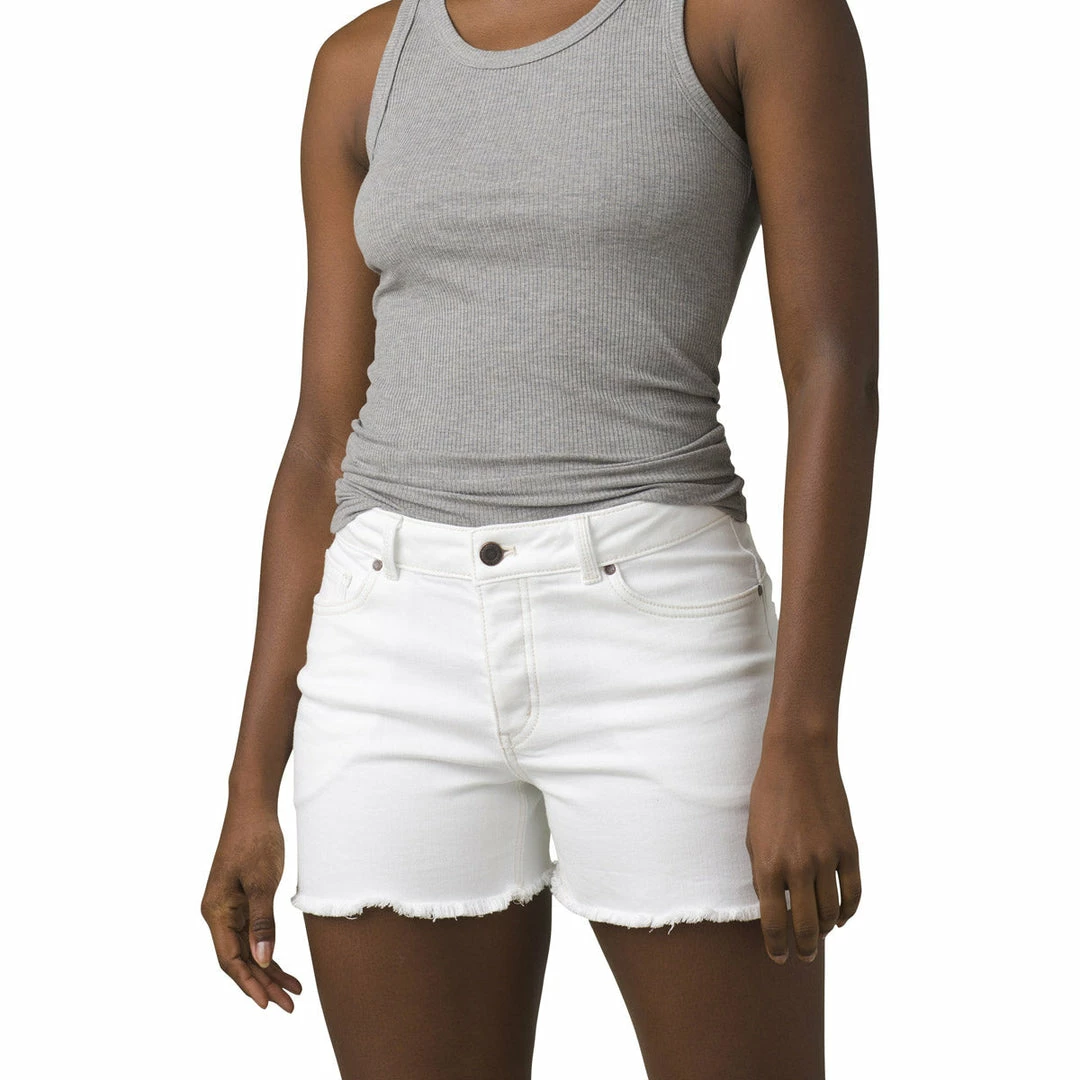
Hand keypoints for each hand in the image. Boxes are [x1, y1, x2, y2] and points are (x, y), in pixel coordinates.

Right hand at [201, 804, 302, 1009]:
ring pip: (248, 949)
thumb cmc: (256, 839)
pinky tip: (284, 966)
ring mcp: (231, 908)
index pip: (230, 959)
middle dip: (264, 983)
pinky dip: (269, 950)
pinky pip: (254, 934)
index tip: (268, 1003)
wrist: (254, 807)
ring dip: (269, 970)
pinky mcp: (243, 900)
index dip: (249, 983)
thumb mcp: (262, 881)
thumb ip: (262, 922)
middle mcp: (219, 913)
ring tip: (294, 991)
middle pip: (239, 959)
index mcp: (216, 911)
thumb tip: (263, 959)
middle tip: (290, 1004)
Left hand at [745, 733, 860, 963]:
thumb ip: (763, 874)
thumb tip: (774, 908)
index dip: (776, 947)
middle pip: (804, 925)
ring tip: (820, 937)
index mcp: (767, 864)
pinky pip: (853, 892)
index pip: (773, 923)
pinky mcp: (848, 848)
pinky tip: (840, 918)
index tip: (779, 958)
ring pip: (830, 913)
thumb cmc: (768, 797)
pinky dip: (848, 912)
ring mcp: (825, 858)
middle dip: (804, 947)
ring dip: (825, 931)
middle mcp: (797, 866)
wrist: (798, 760)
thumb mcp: (753, 836)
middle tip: (804, 956)